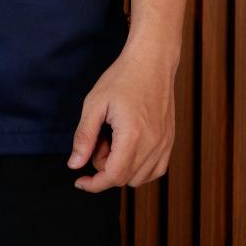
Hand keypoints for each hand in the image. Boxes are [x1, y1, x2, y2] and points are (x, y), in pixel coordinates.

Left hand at [66, 44, 176, 192]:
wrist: (151, 61)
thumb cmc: (122, 77)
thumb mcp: (94, 103)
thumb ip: (84, 137)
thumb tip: (74, 164)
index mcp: (132, 136)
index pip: (113, 177)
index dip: (93, 184)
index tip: (80, 181)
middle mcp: (152, 144)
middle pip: (125, 179)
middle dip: (105, 168)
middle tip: (100, 139)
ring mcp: (164, 144)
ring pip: (140, 178)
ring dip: (122, 168)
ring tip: (115, 138)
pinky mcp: (170, 141)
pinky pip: (156, 170)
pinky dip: (140, 168)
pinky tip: (129, 147)